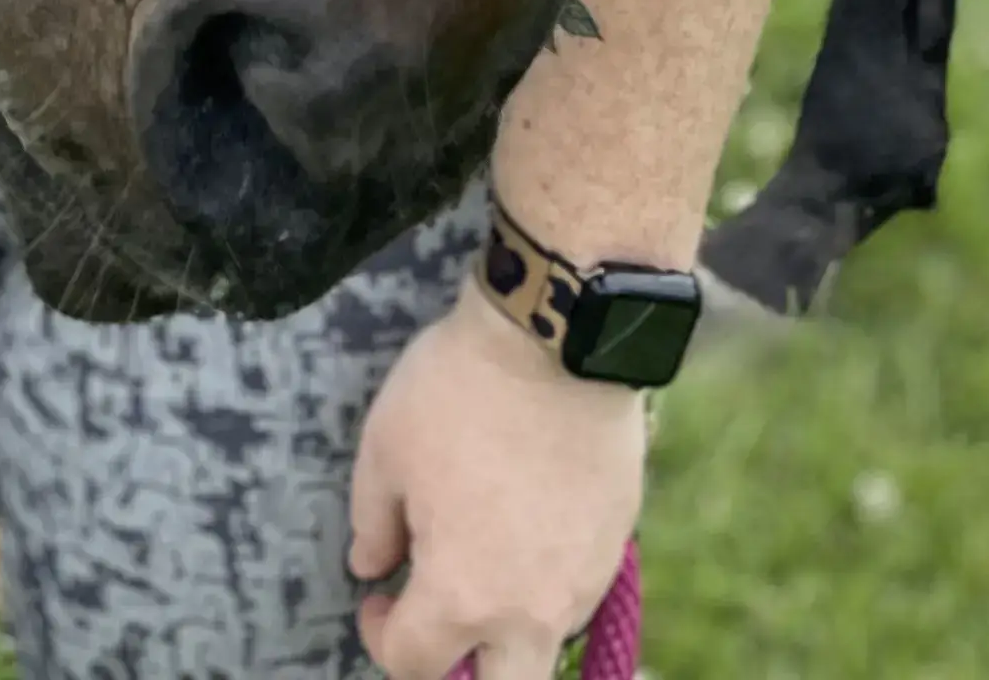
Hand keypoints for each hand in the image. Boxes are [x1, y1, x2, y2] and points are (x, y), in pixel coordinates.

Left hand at [349, 284, 643, 679]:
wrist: (559, 340)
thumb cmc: (458, 392)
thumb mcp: (385, 447)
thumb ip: (371, 523)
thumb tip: (372, 567)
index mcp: (463, 596)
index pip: (414, 665)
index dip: (381, 636)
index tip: (377, 595)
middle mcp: (529, 612)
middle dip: (463, 668)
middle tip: (439, 614)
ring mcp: (581, 583)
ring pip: (543, 645)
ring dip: (507, 626)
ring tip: (483, 558)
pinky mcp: (616, 548)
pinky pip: (575, 595)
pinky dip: (544, 584)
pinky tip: (527, 528)